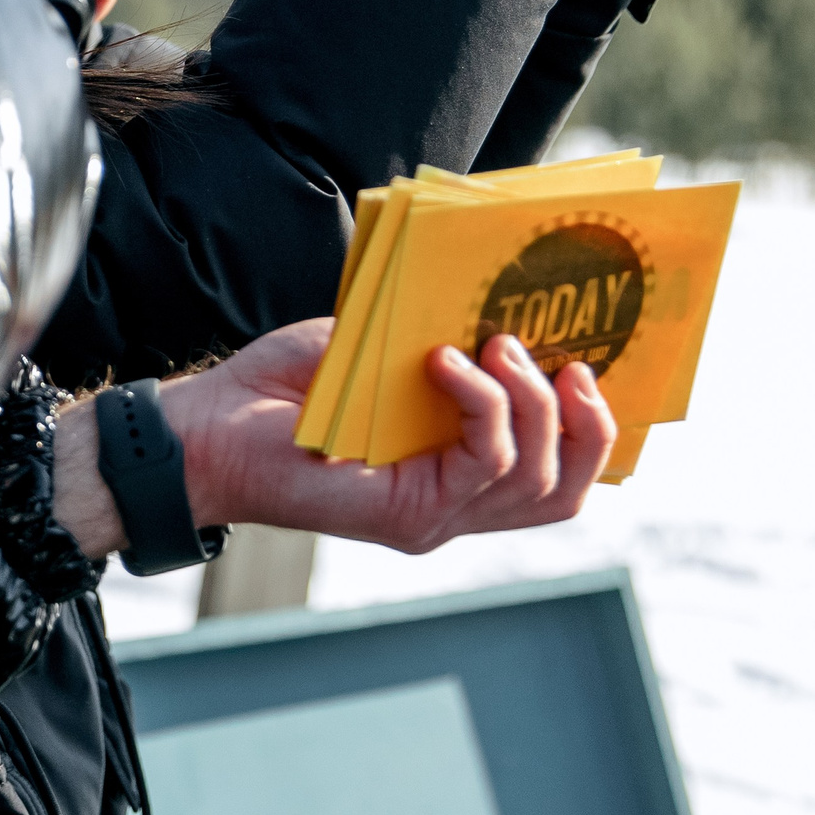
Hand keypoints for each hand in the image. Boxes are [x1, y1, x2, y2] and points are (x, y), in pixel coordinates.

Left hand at [51, 319, 614, 560]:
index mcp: (456, 469)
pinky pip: (483, 464)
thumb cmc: (285, 387)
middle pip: (567, 490)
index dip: (597, 428)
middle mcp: (456, 504)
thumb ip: (439, 338)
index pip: (558, 473)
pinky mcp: (409, 515)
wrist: (211, 424)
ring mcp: (437, 516)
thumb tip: (501, 299)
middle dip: (588, 422)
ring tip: (497, 344)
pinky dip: (482, 405)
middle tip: (571, 360)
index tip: (602, 360)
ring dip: (532, 401)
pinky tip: (448, 362)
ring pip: (536, 479)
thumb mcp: (377, 348)